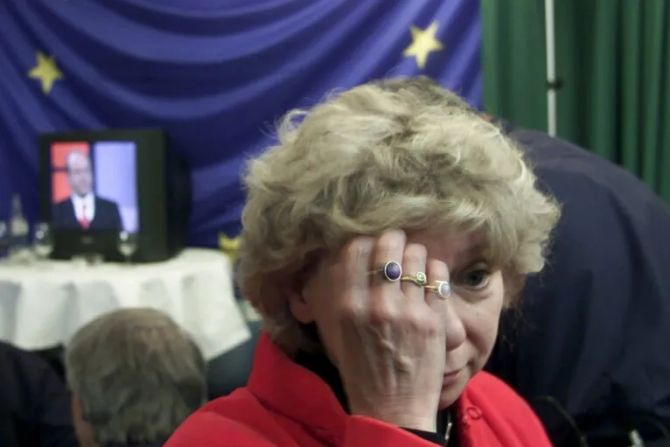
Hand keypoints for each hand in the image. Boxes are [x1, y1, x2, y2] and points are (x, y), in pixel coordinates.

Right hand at [308, 230, 448, 430]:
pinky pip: (438, 275)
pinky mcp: (434, 320)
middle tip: (397, 243)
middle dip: (394, 240)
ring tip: (415, 261)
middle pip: (388, 246)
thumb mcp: (341, 333)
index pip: (355, 250)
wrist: (392, 409)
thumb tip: (354, 260)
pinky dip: (436, 269)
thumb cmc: (363, 372)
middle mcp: (377, 305)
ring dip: (416, 253)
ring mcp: (408, 312)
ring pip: (416, 256)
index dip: (366, 240)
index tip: (373, 243)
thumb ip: (348, 295)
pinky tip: (431, 275)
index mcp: (348, 307)